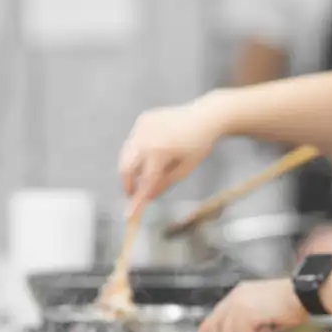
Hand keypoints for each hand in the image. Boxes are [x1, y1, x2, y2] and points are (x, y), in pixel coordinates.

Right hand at [118, 93, 229, 216]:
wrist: (205, 117)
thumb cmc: (198, 146)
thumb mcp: (183, 170)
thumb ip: (163, 184)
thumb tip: (146, 197)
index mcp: (159, 152)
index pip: (144, 182)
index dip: (137, 200)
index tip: (129, 215)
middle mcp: (146, 137)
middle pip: (125, 167)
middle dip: (127, 183)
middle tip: (133, 194)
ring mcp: (142, 126)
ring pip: (127, 153)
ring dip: (133, 167)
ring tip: (147, 172)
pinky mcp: (143, 119)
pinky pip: (135, 141)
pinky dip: (139, 151)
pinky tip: (157, 150)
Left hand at [196, 279, 307, 331]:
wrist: (305, 293)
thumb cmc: (292, 303)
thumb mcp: (265, 313)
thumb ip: (249, 323)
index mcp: (239, 294)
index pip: (215, 315)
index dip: (208, 330)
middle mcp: (236, 296)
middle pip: (217, 328)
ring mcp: (239, 304)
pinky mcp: (246, 312)